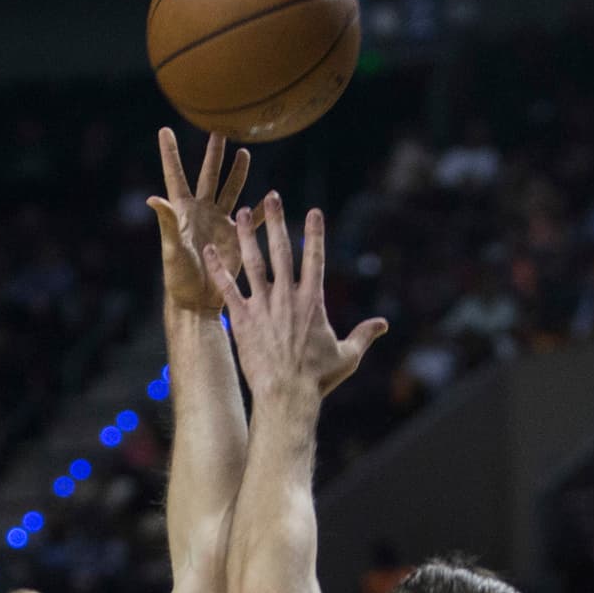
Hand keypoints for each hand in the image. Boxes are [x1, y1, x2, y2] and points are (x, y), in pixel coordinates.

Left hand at [149, 128, 263, 314]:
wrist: (198, 301)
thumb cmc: (179, 278)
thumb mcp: (172, 250)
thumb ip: (168, 223)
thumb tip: (153, 198)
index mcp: (183, 211)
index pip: (175, 176)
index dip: (170, 153)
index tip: (164, 130)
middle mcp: (202, 212)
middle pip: (208, 176)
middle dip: (214, 155)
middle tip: (218, 131)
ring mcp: (220, 223)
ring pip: (231, 191)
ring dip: (238, 173)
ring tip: (244, 153)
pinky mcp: (235, 238)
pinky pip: (252, 219)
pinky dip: (262, 210)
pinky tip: (271, 198)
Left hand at [204, 196, 386, 399]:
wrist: (287, 395)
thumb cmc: (317, 379)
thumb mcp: (347, 356)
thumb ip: (364, 335)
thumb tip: (384, 324)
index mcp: (313, 301)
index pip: (315, 259)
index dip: (315, 233)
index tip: (314, 211)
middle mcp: (288, 297)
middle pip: (282, 251)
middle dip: (277, 221)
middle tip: (272, 197)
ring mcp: (264, 306)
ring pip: (254, 263)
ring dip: (248, 236)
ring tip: (243, 213)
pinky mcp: (243, 320)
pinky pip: (228, 289)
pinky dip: (219, 270)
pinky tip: (209, 251)